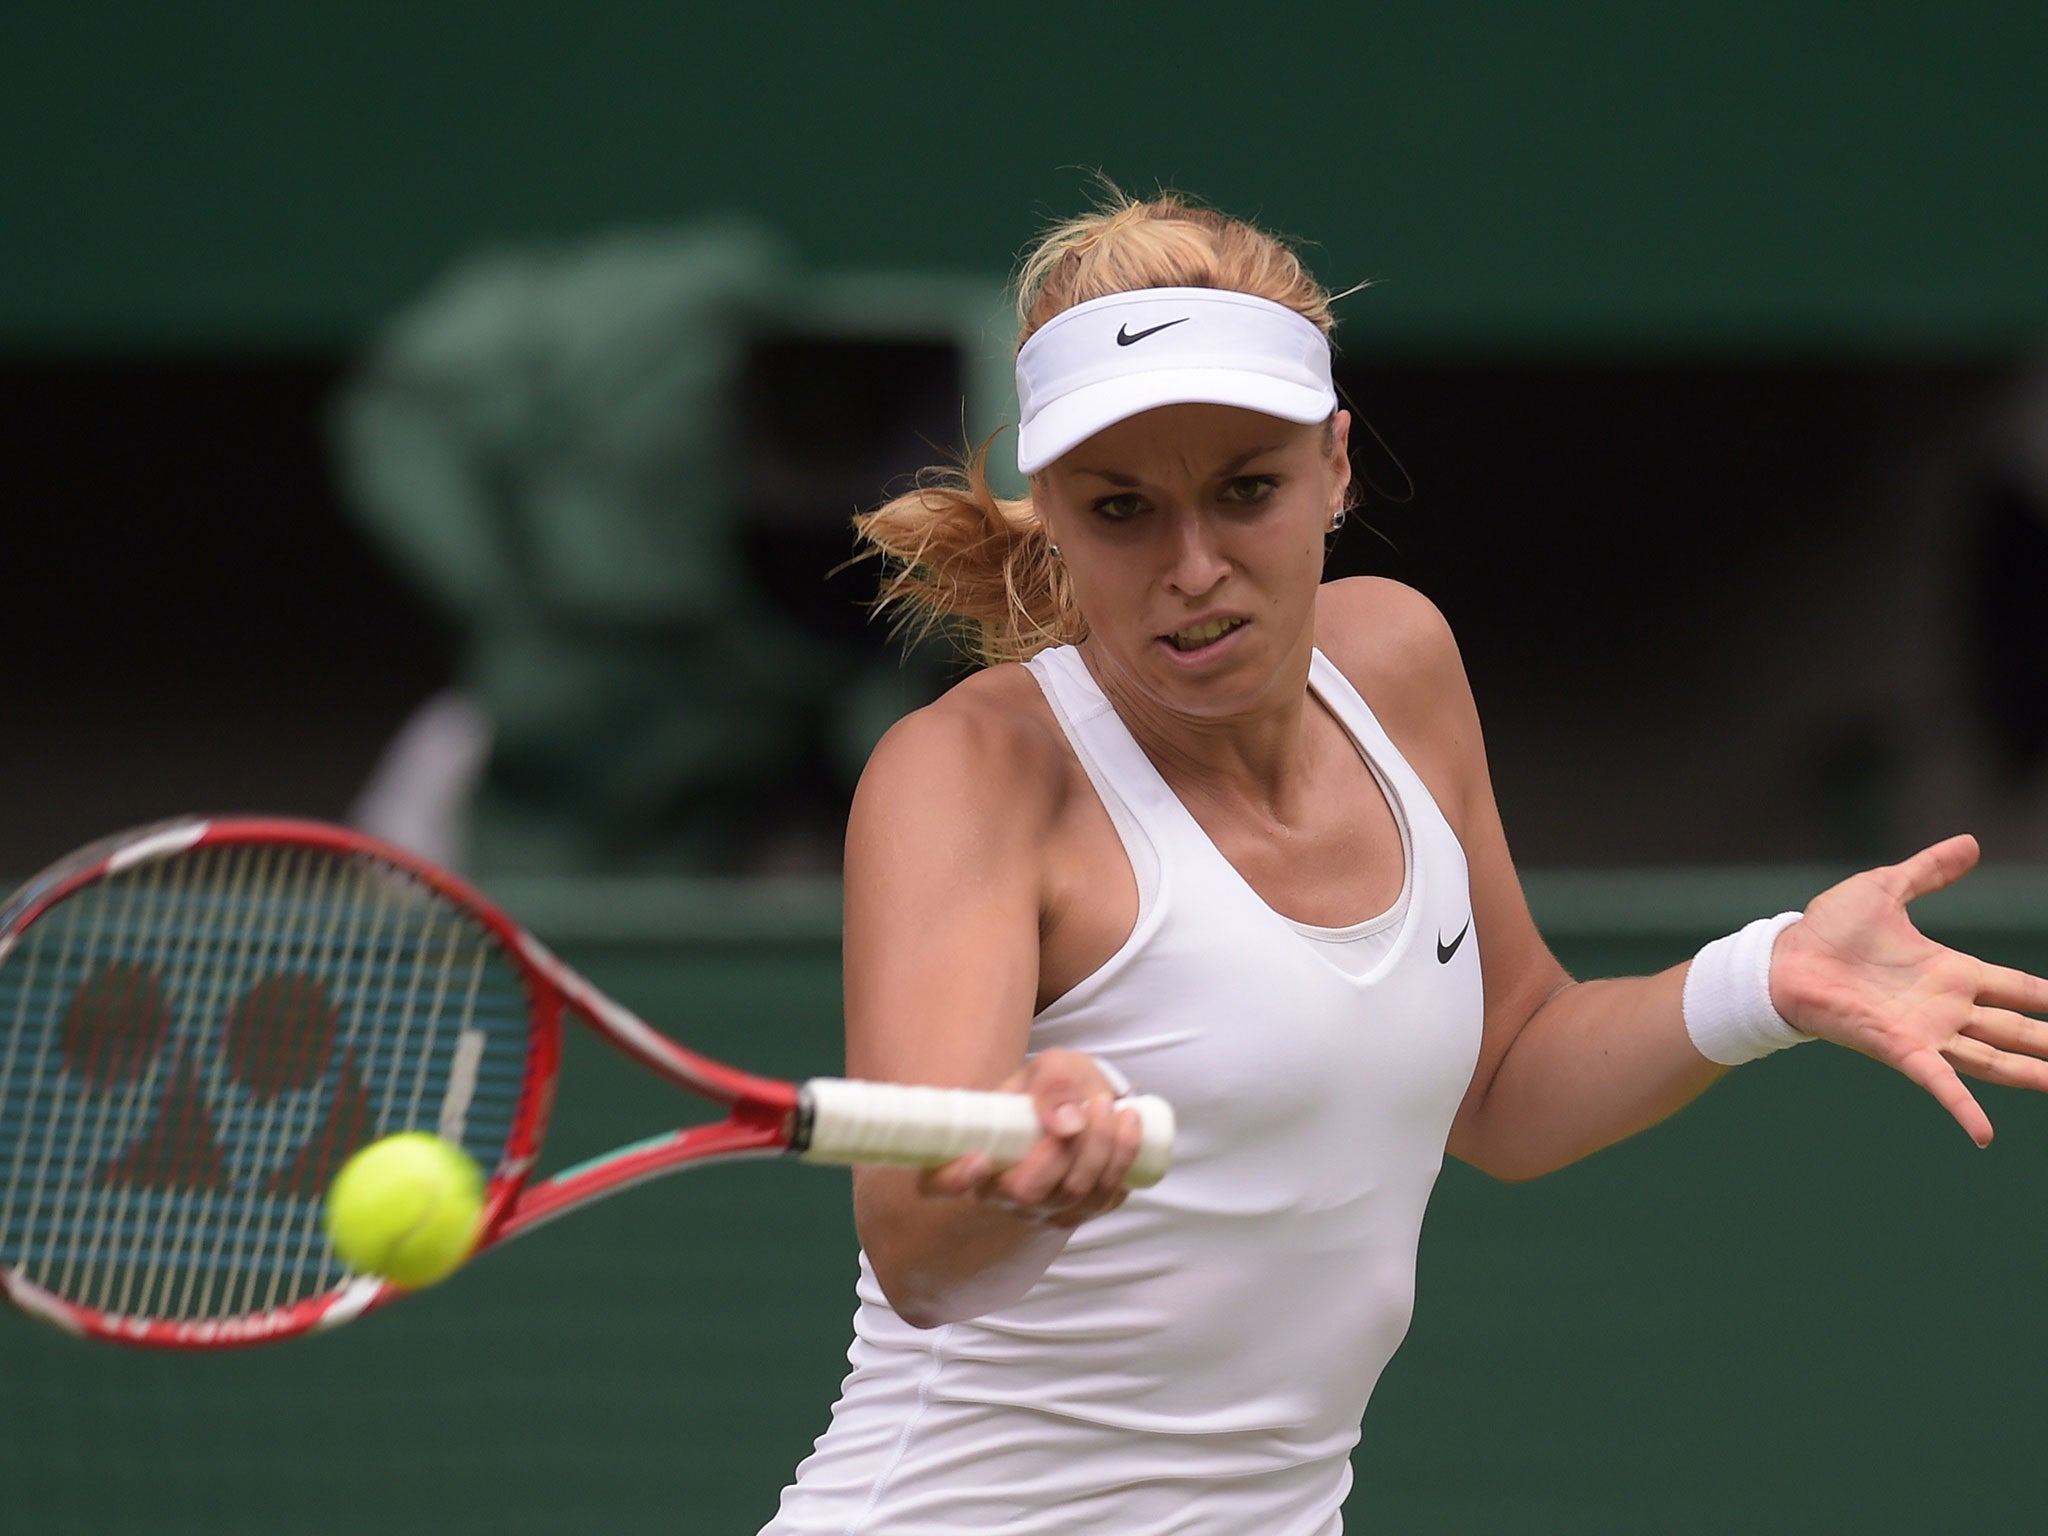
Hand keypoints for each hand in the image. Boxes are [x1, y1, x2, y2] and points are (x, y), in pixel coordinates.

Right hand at [918, 1049, 1144, 1224]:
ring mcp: (1045, 1209)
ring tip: (1116, 1106)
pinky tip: (1129, 1125)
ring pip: (1076, 1196)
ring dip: (1106, 1149)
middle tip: (1095, 1104)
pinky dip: (1124, 1160)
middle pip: (1031, 1192)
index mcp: (976, 1156)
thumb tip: (1066, 1125)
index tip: (978, 1158)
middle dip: (1070, 1149)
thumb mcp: (1050, 1067)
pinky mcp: (1082, 1212)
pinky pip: (1106, 1199)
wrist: (1082, 1104)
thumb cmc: (1053, 1088)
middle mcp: (1005, 1193)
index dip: (951, 1179)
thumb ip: (1052, 1082)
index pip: (940, 1183)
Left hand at [1770, 833, 2047, 1145]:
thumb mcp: (1885, 890)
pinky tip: (1986, 1135)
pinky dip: (1963, 1109)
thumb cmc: (1827, 930)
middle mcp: (1947, 1008)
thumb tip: (1970, 844)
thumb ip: (1928, 872)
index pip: (2018, 988)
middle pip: (2016, 1029)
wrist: (1783, 960)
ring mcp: (1926, 1032)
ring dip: (2029, 1075)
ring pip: (1993, 1060)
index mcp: (1951, 972)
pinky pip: (1939, 1084)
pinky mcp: (1900, 1050)